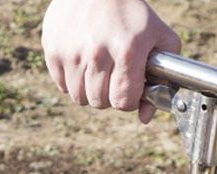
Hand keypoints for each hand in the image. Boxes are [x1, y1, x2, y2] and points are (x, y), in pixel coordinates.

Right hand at [41, 0, 180, 122]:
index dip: (129, 98)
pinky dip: (72, 80)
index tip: (130, 85)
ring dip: (90, 89)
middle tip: (113, 74)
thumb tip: (145, 117)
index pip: (123, 102)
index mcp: (127, 50)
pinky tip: (82, 60)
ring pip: (79, 97)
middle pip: (100, 102)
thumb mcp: (159, 38)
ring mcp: (72, 51)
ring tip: (97, 67)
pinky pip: (62, 85)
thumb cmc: (132, 14)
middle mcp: (97, 52)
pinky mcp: (53, 48)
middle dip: (109, 94)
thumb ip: (162, 79)